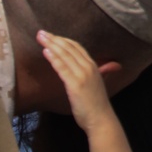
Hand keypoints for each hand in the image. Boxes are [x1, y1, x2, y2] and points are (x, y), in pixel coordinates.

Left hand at [37, 29, 141, 151]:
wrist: (101, 119)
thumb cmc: (96, 105)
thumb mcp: (97, 84)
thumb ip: (101, 72)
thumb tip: (111, 65)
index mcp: (93, 66)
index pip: (77, 47)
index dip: (63, 40)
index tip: (51, 35)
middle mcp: (88, 67)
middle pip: (69, 48)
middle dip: (54, 39)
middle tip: (41, 32)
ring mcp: (82, 75)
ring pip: (65, 55)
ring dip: (51, 44)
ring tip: (40, 37)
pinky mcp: (75, 84)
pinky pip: (62, 68)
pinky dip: (54, 58)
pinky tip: (46, 51)